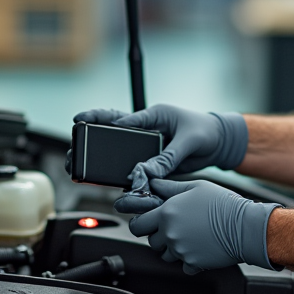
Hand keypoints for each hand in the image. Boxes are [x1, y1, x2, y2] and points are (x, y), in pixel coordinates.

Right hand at [72, 104, 247, 185]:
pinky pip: (132, 167)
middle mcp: (146, 129)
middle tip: (74, 137)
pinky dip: (119, 173)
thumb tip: (147, 171)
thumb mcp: (189, 141)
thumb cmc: (206, 132)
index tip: (83, 120)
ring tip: (79, 161)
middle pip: (112, 129)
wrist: (219, 145)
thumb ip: (169, 156)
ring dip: (99, 155)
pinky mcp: (151, 161)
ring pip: (117, 150)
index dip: (101, 119)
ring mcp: (146, 146)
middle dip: (90, 132)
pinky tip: (104, 178)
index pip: (124, 118)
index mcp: (153, 116)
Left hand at [126, 179, 279, 274]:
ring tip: (191, 237)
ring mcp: (180, 250)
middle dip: (160, 236)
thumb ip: (170, 187)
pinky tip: (201, 247)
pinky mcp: (192, 263)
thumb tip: (154, 184)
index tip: (147, 223)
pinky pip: (183, 265)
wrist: (245, 226)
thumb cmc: (223, 204)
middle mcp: (170, 233)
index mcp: (167, 213)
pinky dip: (190, 260)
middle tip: (176, 228)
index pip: (138, 225)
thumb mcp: (195, 187)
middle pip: (152, 241)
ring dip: (173, 248)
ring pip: (165, 255)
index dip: (141, 223)